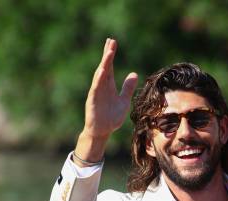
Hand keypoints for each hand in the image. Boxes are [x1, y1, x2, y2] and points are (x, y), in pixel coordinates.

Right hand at [75, 38, 137, 161]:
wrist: (102, 131)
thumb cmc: (112, 117)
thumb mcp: (124, 101)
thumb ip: (128, 88)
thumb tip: (134, 74)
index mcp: (109, 85)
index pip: (109, 67)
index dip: (110, 54)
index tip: (112, 42)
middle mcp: (102, 86)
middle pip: (104, 67)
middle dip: (107, 54)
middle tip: (111, 41)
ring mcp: (96, 93)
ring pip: (100, 75)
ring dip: (104, 64)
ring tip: (109, 53)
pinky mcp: (93, 100)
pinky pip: (95, 88)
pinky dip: (98, 80)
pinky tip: (101, 71)